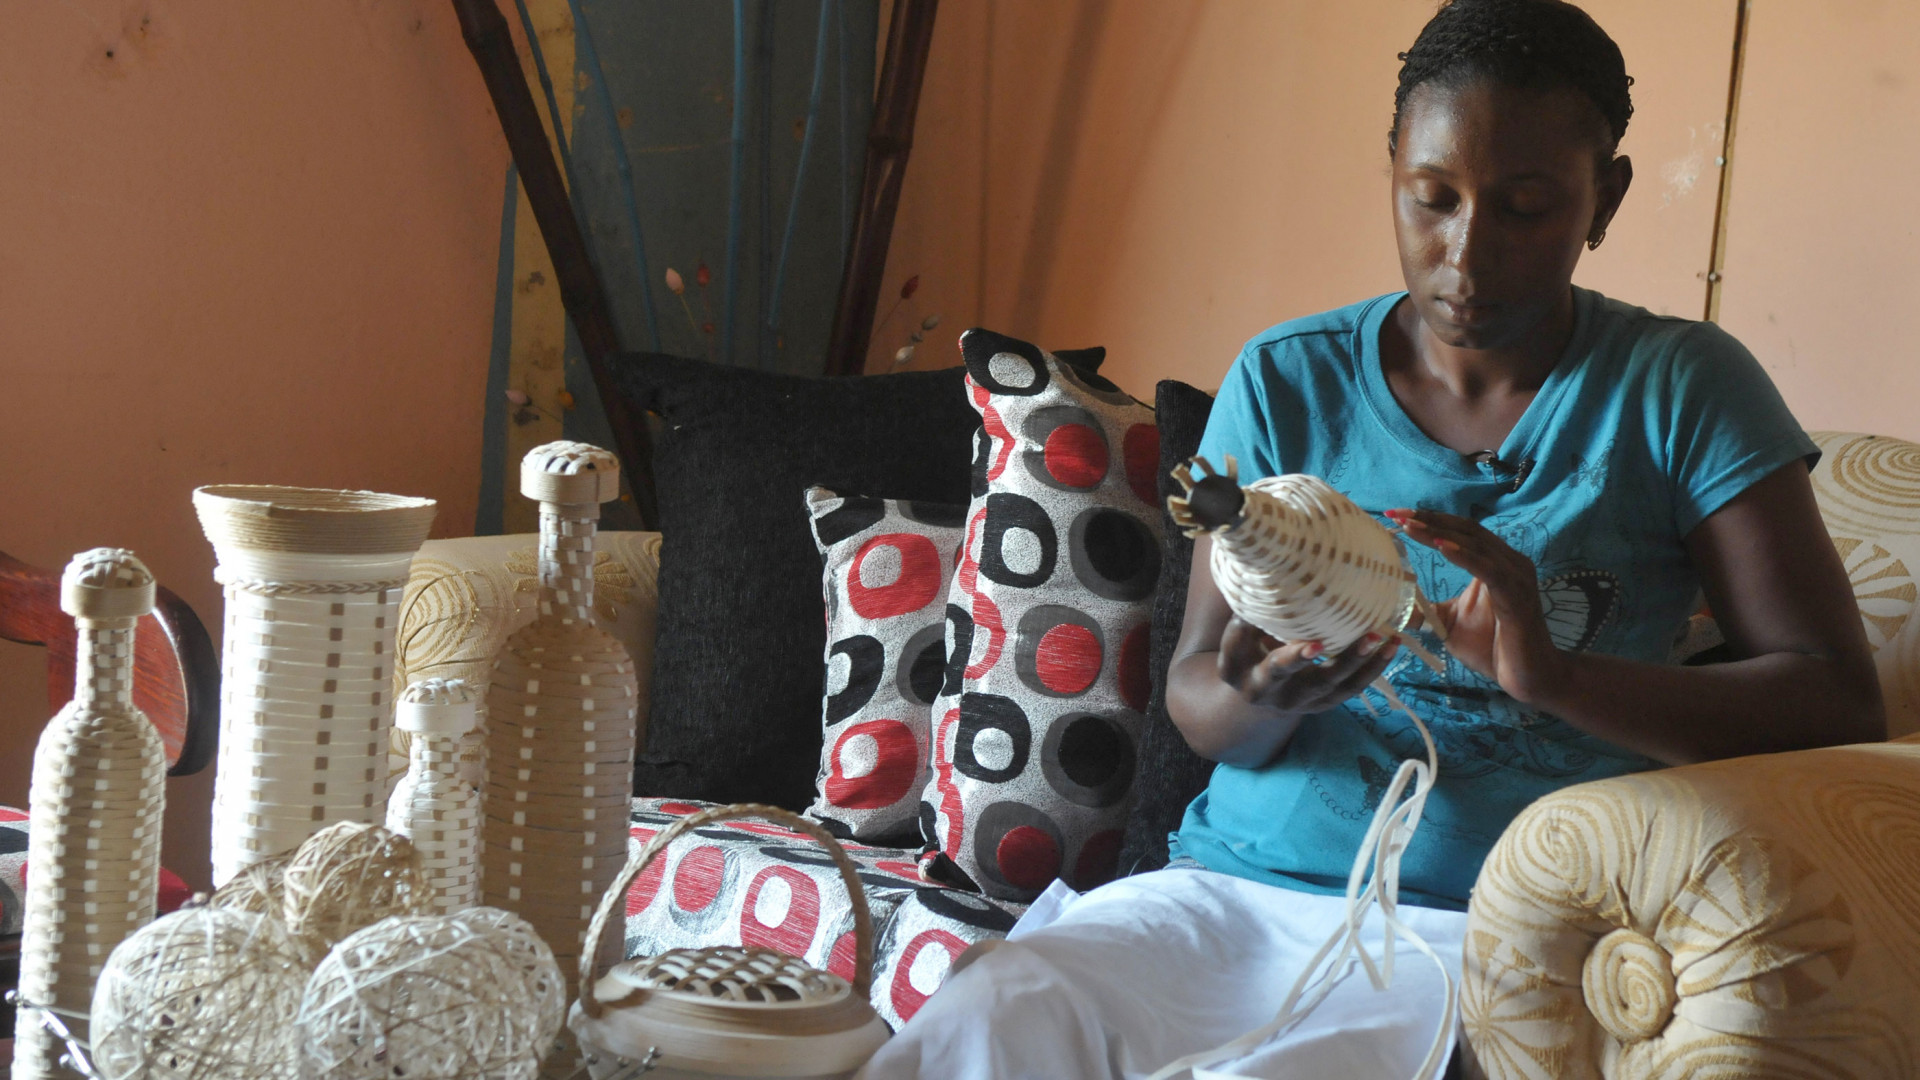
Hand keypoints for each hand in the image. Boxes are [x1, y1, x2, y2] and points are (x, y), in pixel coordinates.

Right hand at [1216, 616, 1399, 715]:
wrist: (1257, 691)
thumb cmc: (1247, 646)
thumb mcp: (1238, 631)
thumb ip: (1251, 607)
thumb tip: (1267, 563)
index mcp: (1236, 669)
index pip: (1240, 647)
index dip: (1262, 641)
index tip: (1290, 632)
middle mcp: (1263, 691)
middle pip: (1287, 675)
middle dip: (1304, 658)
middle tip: (1325, 642)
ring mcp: (1295, 702)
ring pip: (1328, 685)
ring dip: (1355, 662)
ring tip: (1379, 637)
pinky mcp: (1322, 704)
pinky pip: (1351, 689)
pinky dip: (1373, 668)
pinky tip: (1391, 647)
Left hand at [1389, 509, 1569, 704]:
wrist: (1528, 677)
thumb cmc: (1492, 649)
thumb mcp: (1448, 624)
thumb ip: (1425, 610)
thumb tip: (1389, 605)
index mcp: (1495, 563)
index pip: (1461, 531)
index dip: (1430, 520)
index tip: (1396, 515)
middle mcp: (1509, 562)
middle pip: (1467, 529)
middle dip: (1430, 519)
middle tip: (1396, 514)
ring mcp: (1516, 576)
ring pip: (1476, 544)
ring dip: (1440, 533)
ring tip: (1410, 526)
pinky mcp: (1517, 596)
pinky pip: (1489, 569)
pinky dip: (1464, 556)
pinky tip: (1441, 547)